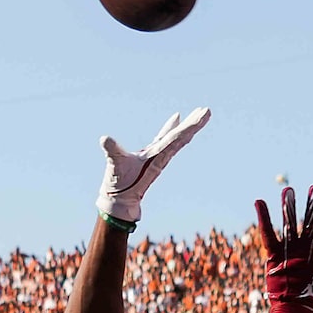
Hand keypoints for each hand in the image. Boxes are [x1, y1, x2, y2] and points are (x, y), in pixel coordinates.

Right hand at [96, 107, 209, 225]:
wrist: (120, 201)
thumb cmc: (118, 185)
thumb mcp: (115, 165)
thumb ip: (112, 151)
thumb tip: (105, 139)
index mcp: (157, 157)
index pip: (176, 138)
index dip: (189, 127)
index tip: (202, 117)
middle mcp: (161, 156)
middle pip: (181, 137)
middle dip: (194, 124)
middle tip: (208, 111)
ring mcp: (157, 155)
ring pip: (177, 137)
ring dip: (188, 125)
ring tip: (200, 112)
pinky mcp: (151, 155)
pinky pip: (165, 138)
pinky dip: (172, 128)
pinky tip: (177, 117)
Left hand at [253, 184, 312, 312]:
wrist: (296, 311)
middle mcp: (306, 248)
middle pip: (311, 222)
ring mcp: (290, 251)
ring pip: (289, 225)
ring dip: (288, 207)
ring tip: (288, 190)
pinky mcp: (274, 255)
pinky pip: (267, 234)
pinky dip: (263, 217)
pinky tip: (259, 201)